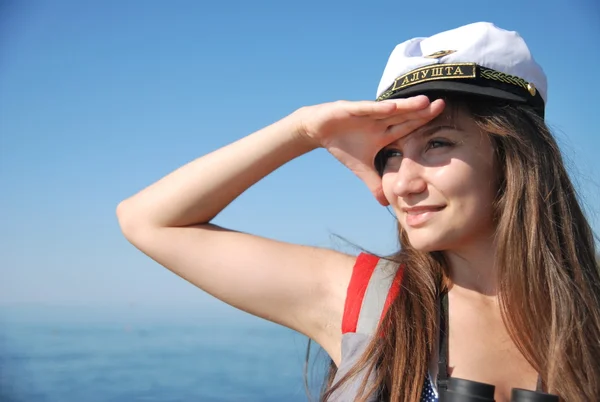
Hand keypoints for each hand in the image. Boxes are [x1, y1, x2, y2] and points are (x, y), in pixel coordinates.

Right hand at [292, 96, 445, 205]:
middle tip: (443, 105)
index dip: (424, 124)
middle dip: (422, 111)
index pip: (408, 128)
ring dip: (406, 106)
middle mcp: (379, 120)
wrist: (318, 130)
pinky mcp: (351, 108)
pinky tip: (393, 107)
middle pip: (404, 116)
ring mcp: (366, 113)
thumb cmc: (342, 145)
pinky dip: (379, 108)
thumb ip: (375, 183)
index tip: (443, 122)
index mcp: (384, 133)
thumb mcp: (361, 168)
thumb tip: (385, 204)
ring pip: (390, 109)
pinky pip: (367, 109)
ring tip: (425, 102)